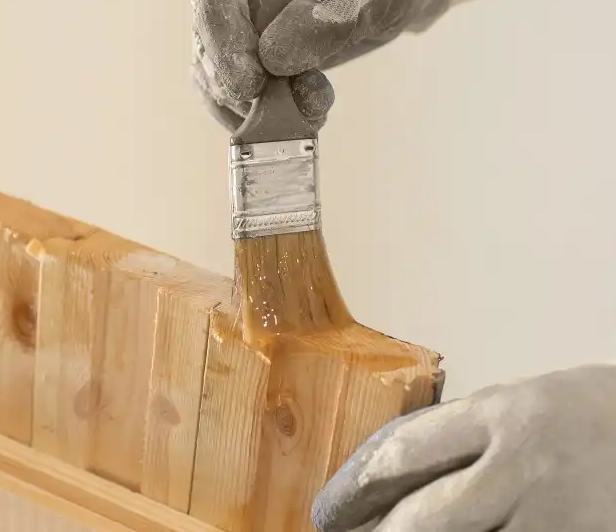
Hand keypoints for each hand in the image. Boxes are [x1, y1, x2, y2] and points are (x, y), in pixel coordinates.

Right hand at [189, 0, 457, 131]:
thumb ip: (327, 8)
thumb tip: (273, 58)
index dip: (222, 37)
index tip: (251, 80)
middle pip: (206, 41)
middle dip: (239, 83)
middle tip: (285, 108)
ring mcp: (232, 27)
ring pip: (214, 78)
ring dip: (254, 107)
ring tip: (314, 110)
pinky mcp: (245, 63)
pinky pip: (233, 100)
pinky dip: (262, 118)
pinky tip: (305, 116)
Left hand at [312, 364, 615, 530]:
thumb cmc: (597, 414)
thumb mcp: (526, 402)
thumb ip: (470, 431)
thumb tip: (402, 465)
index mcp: (502, 416)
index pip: (405, 452)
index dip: (356, 486)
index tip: (331, 507)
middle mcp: (521, 467)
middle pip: (425, 518)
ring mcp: (552, 518)